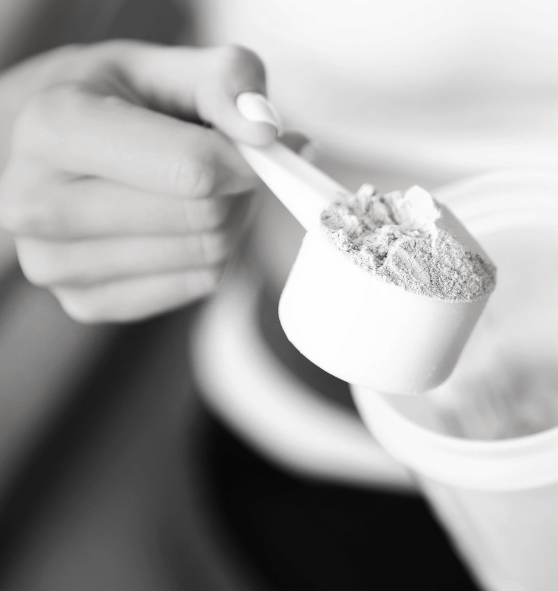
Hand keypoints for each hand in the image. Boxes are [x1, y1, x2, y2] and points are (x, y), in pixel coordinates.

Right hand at [0, 41, 275, 321]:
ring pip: (207, 255)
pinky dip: (210, 255)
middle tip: (225, 162)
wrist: (49, 146)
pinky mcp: (84, 303)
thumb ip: (227, 80)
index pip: (193, 169)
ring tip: (198, 188)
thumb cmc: (113, 99)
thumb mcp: (168, 65)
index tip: (257, 143)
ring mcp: (53, 263)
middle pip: (204, 216)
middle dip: (236, 188)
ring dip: (229, 221)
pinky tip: (180, 224)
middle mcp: (37, 203)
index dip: (247, 158)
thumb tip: (265, 132)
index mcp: (54, 128)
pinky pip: (197, 286)